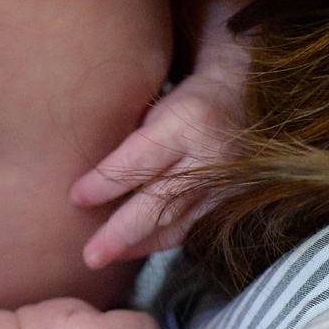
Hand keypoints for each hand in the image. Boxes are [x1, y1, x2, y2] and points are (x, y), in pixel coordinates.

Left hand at [72, 0, 260, 266]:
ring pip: (180, 221)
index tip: (74, 196)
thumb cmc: (191, 73)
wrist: (254, 77)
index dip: (105, 181)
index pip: (139, 159)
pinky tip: (139, 247)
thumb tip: (84, 149)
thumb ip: (132, 116)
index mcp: (191, 119)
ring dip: (140, 243)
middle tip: (87, 255)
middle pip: (160, 202)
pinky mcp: (237, 194)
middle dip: (120, 233)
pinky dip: (167, 237)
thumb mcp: (161, 81)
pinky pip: (198, 224)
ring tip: (103, 255)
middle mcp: (213, 154)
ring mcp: (230, 179)